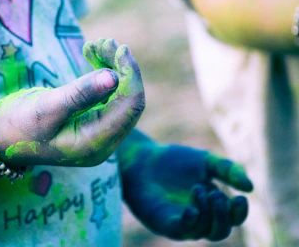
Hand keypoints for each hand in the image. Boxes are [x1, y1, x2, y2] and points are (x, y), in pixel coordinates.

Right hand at [0, 38, 144, 166]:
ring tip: (94, 44)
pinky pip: (108, 94)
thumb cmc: (17, 125)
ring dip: (113, 67)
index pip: (129, 108)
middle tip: (102, 42)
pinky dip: (103, 73)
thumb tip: (113, 77)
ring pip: (120, 94)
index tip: (119, 49)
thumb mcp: (45, 108)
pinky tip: (92, 54)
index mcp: (94, 144)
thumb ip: (79, 94)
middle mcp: (103, 141)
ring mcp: (99, 132)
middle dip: (121, 68)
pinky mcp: (92, 120)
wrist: (0, 136)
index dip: (130, 76)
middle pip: (129, 100)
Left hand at [121, 145, 252, 240]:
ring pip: (204, 231)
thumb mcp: (205, 161)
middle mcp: (197, 217)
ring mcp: (180, 222)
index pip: (232, 218)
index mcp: (210, 204)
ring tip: (199, 189)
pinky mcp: (163, 222)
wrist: (141, 158)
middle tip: (216, 193)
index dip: (240, 212)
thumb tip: (250, 188)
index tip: (241, 197)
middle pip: (220, 230)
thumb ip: (228, 170)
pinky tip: (191, 208)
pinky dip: (190, 222)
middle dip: (224, 215)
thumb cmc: (172, 161)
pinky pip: (181, 231)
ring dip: (208, 214)